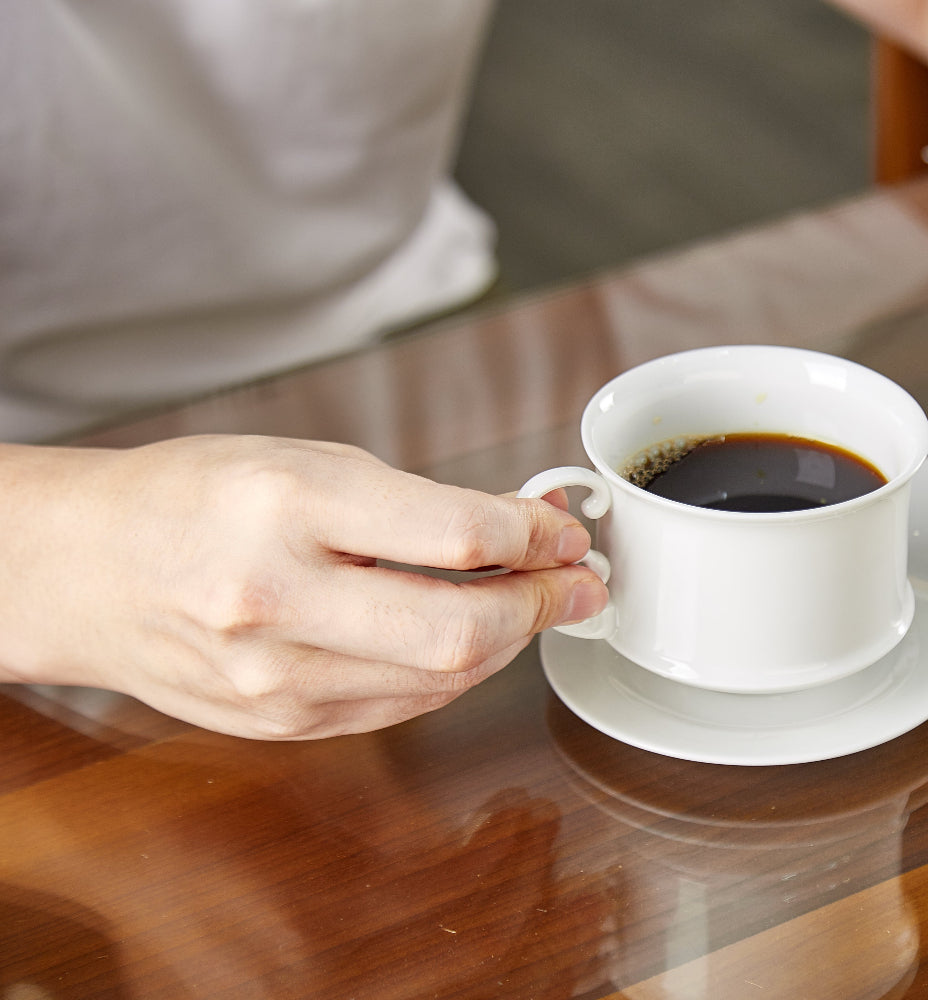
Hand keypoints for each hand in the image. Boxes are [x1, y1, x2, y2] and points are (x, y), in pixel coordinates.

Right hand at [0, 435, 607, 737]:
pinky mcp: (279, 723)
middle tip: (581, 584)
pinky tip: (469, 640)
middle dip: (544, 608)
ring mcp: (274, 677)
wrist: (86, 570)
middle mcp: (278, 598)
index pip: (457, 535)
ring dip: (508, 643)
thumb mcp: (309, 462)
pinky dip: (452, 674)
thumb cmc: (194, 499)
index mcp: (287, 505)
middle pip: (462, 631)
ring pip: (442, 680)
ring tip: (531, 603)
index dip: (538, 537)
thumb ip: (422, 502)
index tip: (567, 531)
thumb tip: (526, 526)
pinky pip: (402, 707)